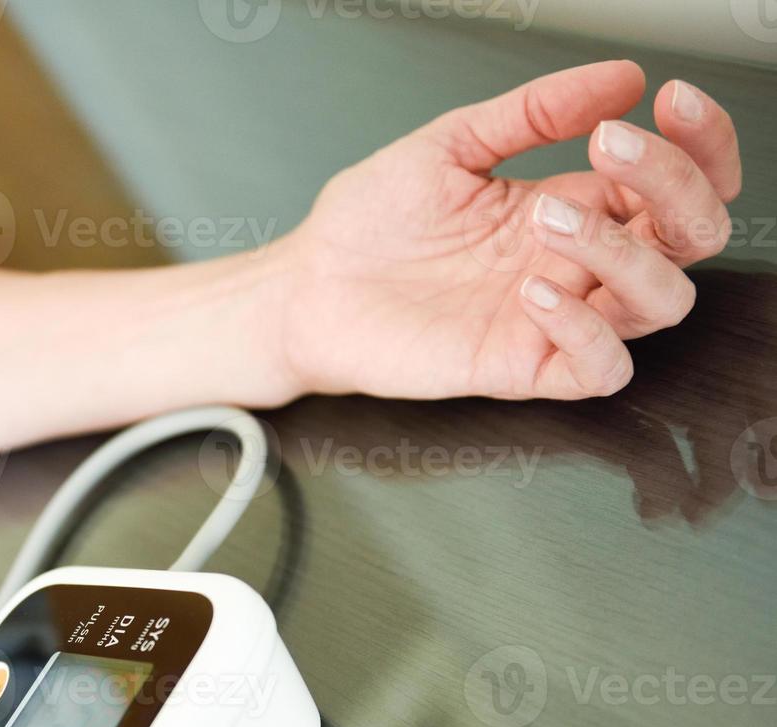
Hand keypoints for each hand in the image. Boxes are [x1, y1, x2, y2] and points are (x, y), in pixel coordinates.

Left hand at [260, 61, 741, 400]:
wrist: (307, 287)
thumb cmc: (370, 225)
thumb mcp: (451, 147)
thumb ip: (532, 113)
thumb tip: (618, 77)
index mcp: (572, 205)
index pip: (677, 181)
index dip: (698, 141)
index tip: (669, 98)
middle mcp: (575, 263)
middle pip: (690, 236)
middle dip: (674, 184)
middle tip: (611, 147)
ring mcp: (554, 318)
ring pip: (661, 302)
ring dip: (624, 251)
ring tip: (544, 217)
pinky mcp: (521, 368)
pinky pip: (600, 368)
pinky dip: (587, 330)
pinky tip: (535, 292)